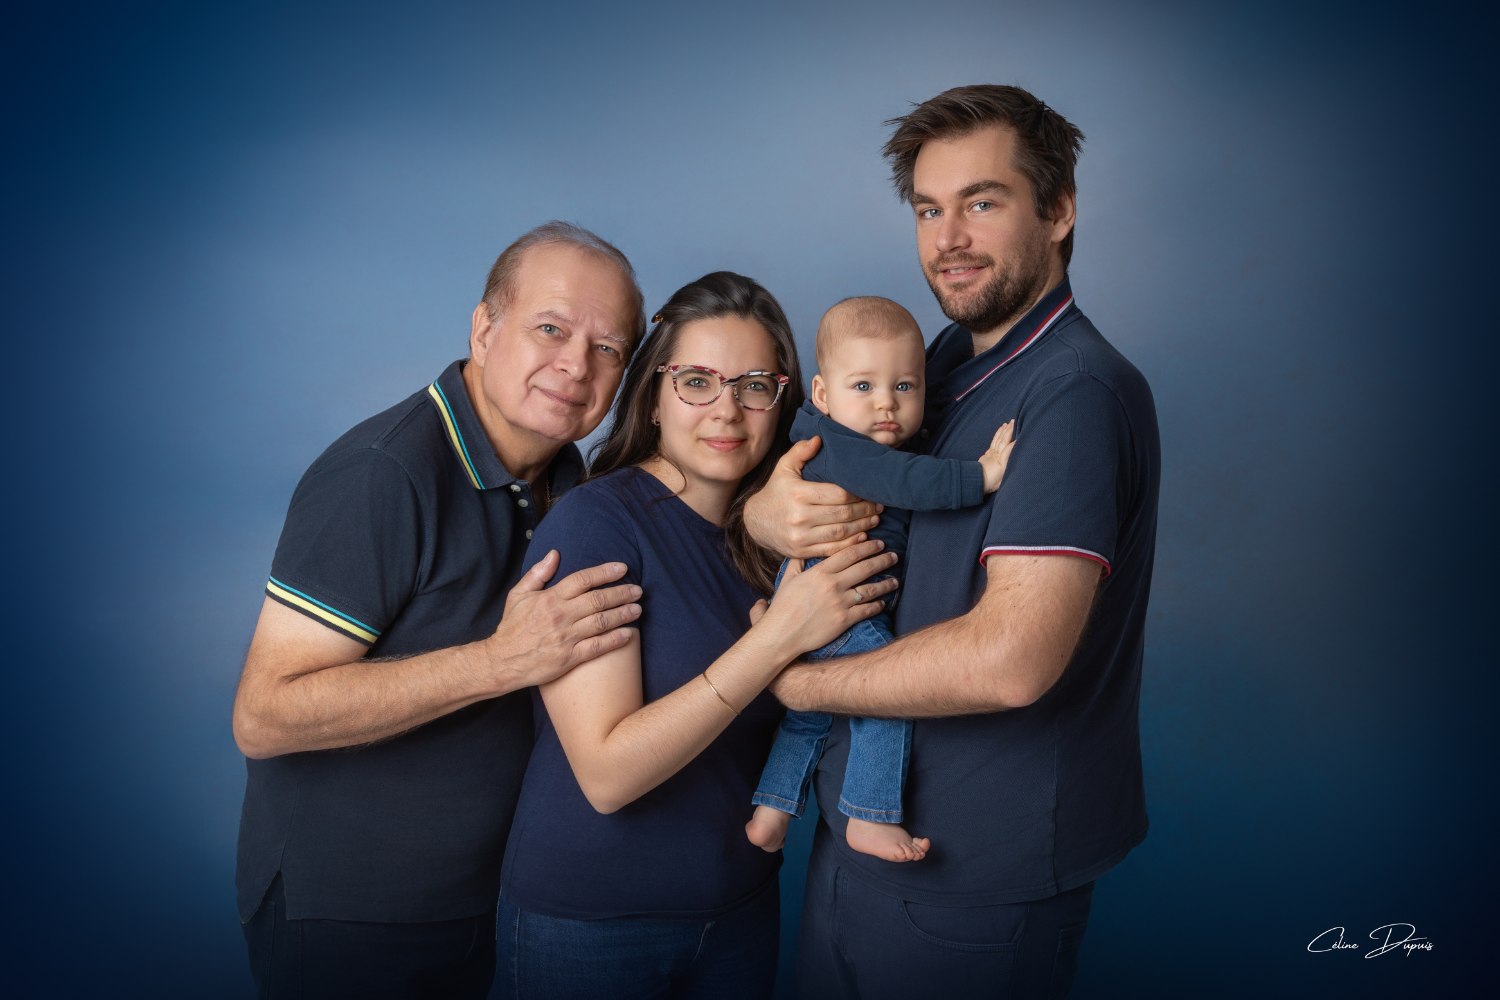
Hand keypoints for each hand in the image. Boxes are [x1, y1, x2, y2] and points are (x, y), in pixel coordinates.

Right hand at [485, 551, 642, 687]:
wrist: (502, 661)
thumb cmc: (511, 627)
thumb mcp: (518, 595)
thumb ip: (538, 573)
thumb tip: (555, 553)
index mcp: (550, 598)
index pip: (583, 579)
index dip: (604, 572)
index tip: (622, 568)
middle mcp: (561, 616)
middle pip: (598, 600)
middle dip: (622, 593)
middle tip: (638, 590)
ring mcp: (566, 637)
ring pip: (602, 622)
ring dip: (623, 614)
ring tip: (638, 609)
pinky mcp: (569, 658)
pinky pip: (597, 647)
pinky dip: (615, 640)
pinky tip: (629, 634)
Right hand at [743, 437, 882, 557]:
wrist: (756, 522)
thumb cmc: (776, 491)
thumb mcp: (784, 468)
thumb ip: (800, 452)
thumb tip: (819, 439)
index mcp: (799, 494)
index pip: (839, 494)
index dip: (859, 494)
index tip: (871, 492)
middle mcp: (800, 516)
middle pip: (843, 514)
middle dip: (865, 510)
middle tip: (879, 506)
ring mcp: (801, 536)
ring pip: (841, 533)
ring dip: (863, 527)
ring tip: (875, 519)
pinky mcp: (802, 551)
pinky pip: (832, 550)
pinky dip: (851, 545)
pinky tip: (862, 537)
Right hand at [757, 539, 898, 656]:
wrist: (781, 634)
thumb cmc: (782, 607)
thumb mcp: (787, 580)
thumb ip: (796, 564)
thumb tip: (802, 552)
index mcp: (820, 572)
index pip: (849, 554)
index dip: (866, 547)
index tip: (877, 543)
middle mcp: (833, 585)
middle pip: (864, 568)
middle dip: (882, 560)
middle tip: (893, 556)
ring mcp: (840, 602)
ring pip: (870, 589)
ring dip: (886, 583)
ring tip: (895, 580)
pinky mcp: (844, 620)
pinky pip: (867, 610)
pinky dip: (878, 605)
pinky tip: (884, 603)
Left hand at [979, 420, 1016, 493]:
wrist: (977, 482)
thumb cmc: (992, 483)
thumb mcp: (1004, 479)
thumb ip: (1010, 468)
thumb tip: (1018, 461)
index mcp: (1002, 462)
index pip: (1010, 448)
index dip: (1016, 441)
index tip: (1023, 433)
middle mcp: (997, 454)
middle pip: (1004, 440)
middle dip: (1010, 430)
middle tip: (1015, 421)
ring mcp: (992, 452)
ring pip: (999, 438)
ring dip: (1004, 430)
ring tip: (1009, 423)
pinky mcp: (988, 452)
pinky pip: (995, 440)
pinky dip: (998, 433)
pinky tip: (1001, 429)